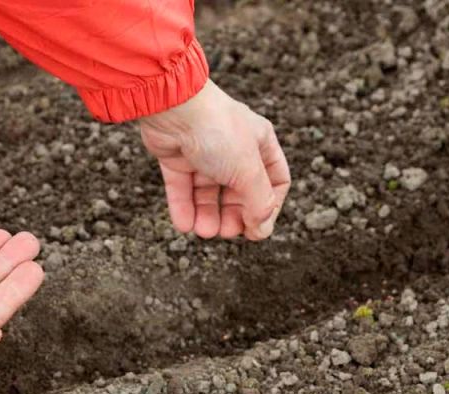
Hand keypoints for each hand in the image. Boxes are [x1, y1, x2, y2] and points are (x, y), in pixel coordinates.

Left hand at [139, 80, 290, 240]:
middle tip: (227, 232)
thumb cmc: (217, 131)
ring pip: (209, 193)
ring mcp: (203, 152)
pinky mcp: (177, 157)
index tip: (258, 228)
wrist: (173, 107)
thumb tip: (262, 231)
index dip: (269, 207)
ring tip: (204, 231)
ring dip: (207, 216)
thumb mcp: (248, 171)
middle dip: (234, 215)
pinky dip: (184, 208)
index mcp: (260, 143)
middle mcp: (233, 147)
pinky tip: (185, 225)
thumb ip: (259, 204)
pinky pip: (183, 188)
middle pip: (239, 192)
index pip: (274, 181)